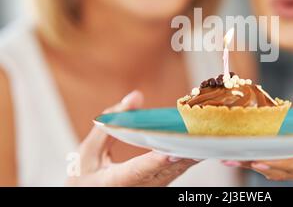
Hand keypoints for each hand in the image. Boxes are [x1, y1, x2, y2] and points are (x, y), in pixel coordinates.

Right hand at [66, 91, 196, 186]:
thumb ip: (109, 122)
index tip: (172, 151)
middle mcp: (139, 188)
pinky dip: (189, 154)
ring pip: (177, 170)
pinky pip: (178, 169)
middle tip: (201, 133)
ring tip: (207, 131)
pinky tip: (200, 138)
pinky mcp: (161, 185)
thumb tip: (135, 96)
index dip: (156, 161)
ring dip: (192, 152)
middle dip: (185, 151)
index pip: (138, 171)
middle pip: (166, 170)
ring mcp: (153, 188)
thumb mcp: (88, 152)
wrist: (90, 196)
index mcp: (116, 182)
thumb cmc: (85, 177)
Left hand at [224, 80, 292, 185]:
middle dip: (256, 160)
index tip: (259, 155)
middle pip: (285, 167)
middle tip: (227, 151)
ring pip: (279, 169)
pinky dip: (261, 161)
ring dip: (252, 162)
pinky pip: (282, 167)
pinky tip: (240, 154)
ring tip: (223, 152)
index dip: (284, 160)